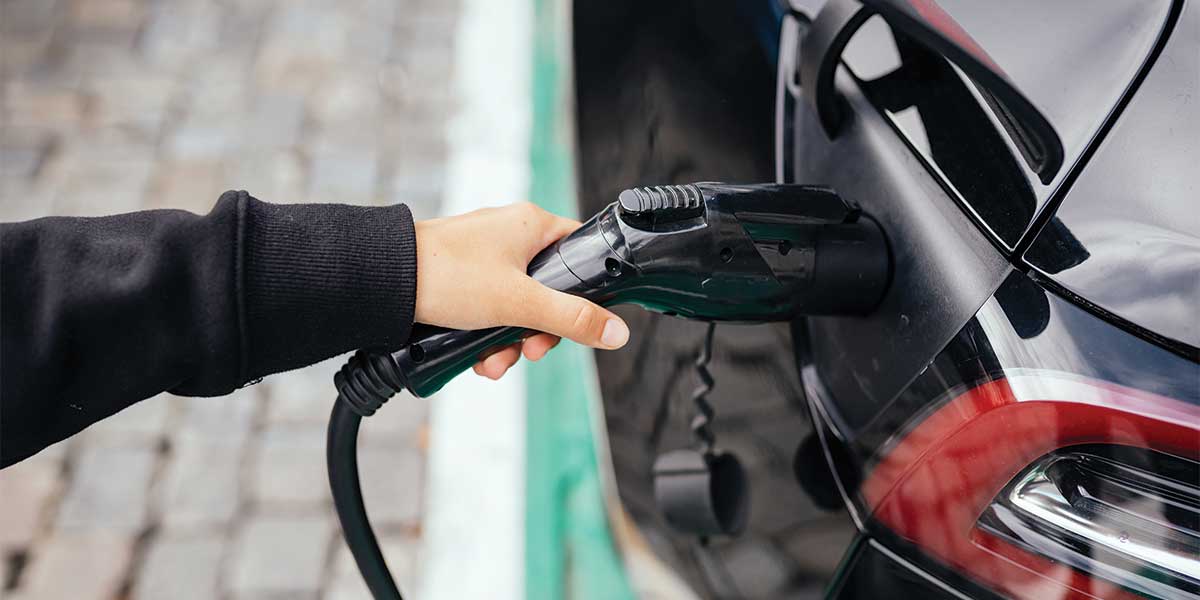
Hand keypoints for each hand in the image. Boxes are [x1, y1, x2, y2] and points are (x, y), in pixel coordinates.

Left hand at [414, 202, 629, 379]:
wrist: (383, 282)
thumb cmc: (447, 275)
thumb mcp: (520, 303)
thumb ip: (572, 319)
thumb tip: (616, 331)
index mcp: (531, 225)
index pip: (580, 249)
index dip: (585, 289)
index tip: (578, 321)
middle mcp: (509, 236)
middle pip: (548, 289)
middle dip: (540, 330)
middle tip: (531, 350)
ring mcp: (484, 258)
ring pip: (517, 306)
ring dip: (511, 342)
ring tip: (496, 362)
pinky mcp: (461, 280)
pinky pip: (489, 311)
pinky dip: (487, 337)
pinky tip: (478, 359)